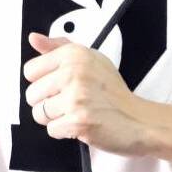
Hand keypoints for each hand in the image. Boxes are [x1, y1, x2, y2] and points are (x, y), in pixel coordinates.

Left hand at [23, 33, 155, 156]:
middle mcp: (74, 73)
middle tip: (70, 103)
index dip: (43, 83)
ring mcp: (76, 98)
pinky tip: (81, 125)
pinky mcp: (78, 121)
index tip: (60, 86)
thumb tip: (34, 39)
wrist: (140, 121)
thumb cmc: (115, 93)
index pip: (30, 70)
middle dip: (47, 103)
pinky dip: (64, 132)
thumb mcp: (92, 60)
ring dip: (55, 119)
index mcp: (74, 54)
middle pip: (32, 94)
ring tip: (75, 114)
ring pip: (39, 113)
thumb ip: (60, 48)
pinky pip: (52, 130)